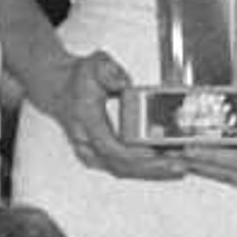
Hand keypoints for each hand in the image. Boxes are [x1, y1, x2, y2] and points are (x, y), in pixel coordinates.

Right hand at [29, 47, 181, 179]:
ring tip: (178, 166)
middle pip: (121, 166)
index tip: (155, 153)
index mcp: (86, 121)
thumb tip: (122, 82)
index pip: (110, 146)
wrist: (57, 89)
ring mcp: (92, 153)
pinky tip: (165, 164)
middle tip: (178, 164)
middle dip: (152, 168)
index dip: (134, 154)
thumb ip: (108, 70)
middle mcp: (87, 142)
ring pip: (124, 171)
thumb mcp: (93, 64)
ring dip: (152, 171)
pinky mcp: (100, 157)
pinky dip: (146, 168)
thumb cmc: (76, 80)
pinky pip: (125, 169)